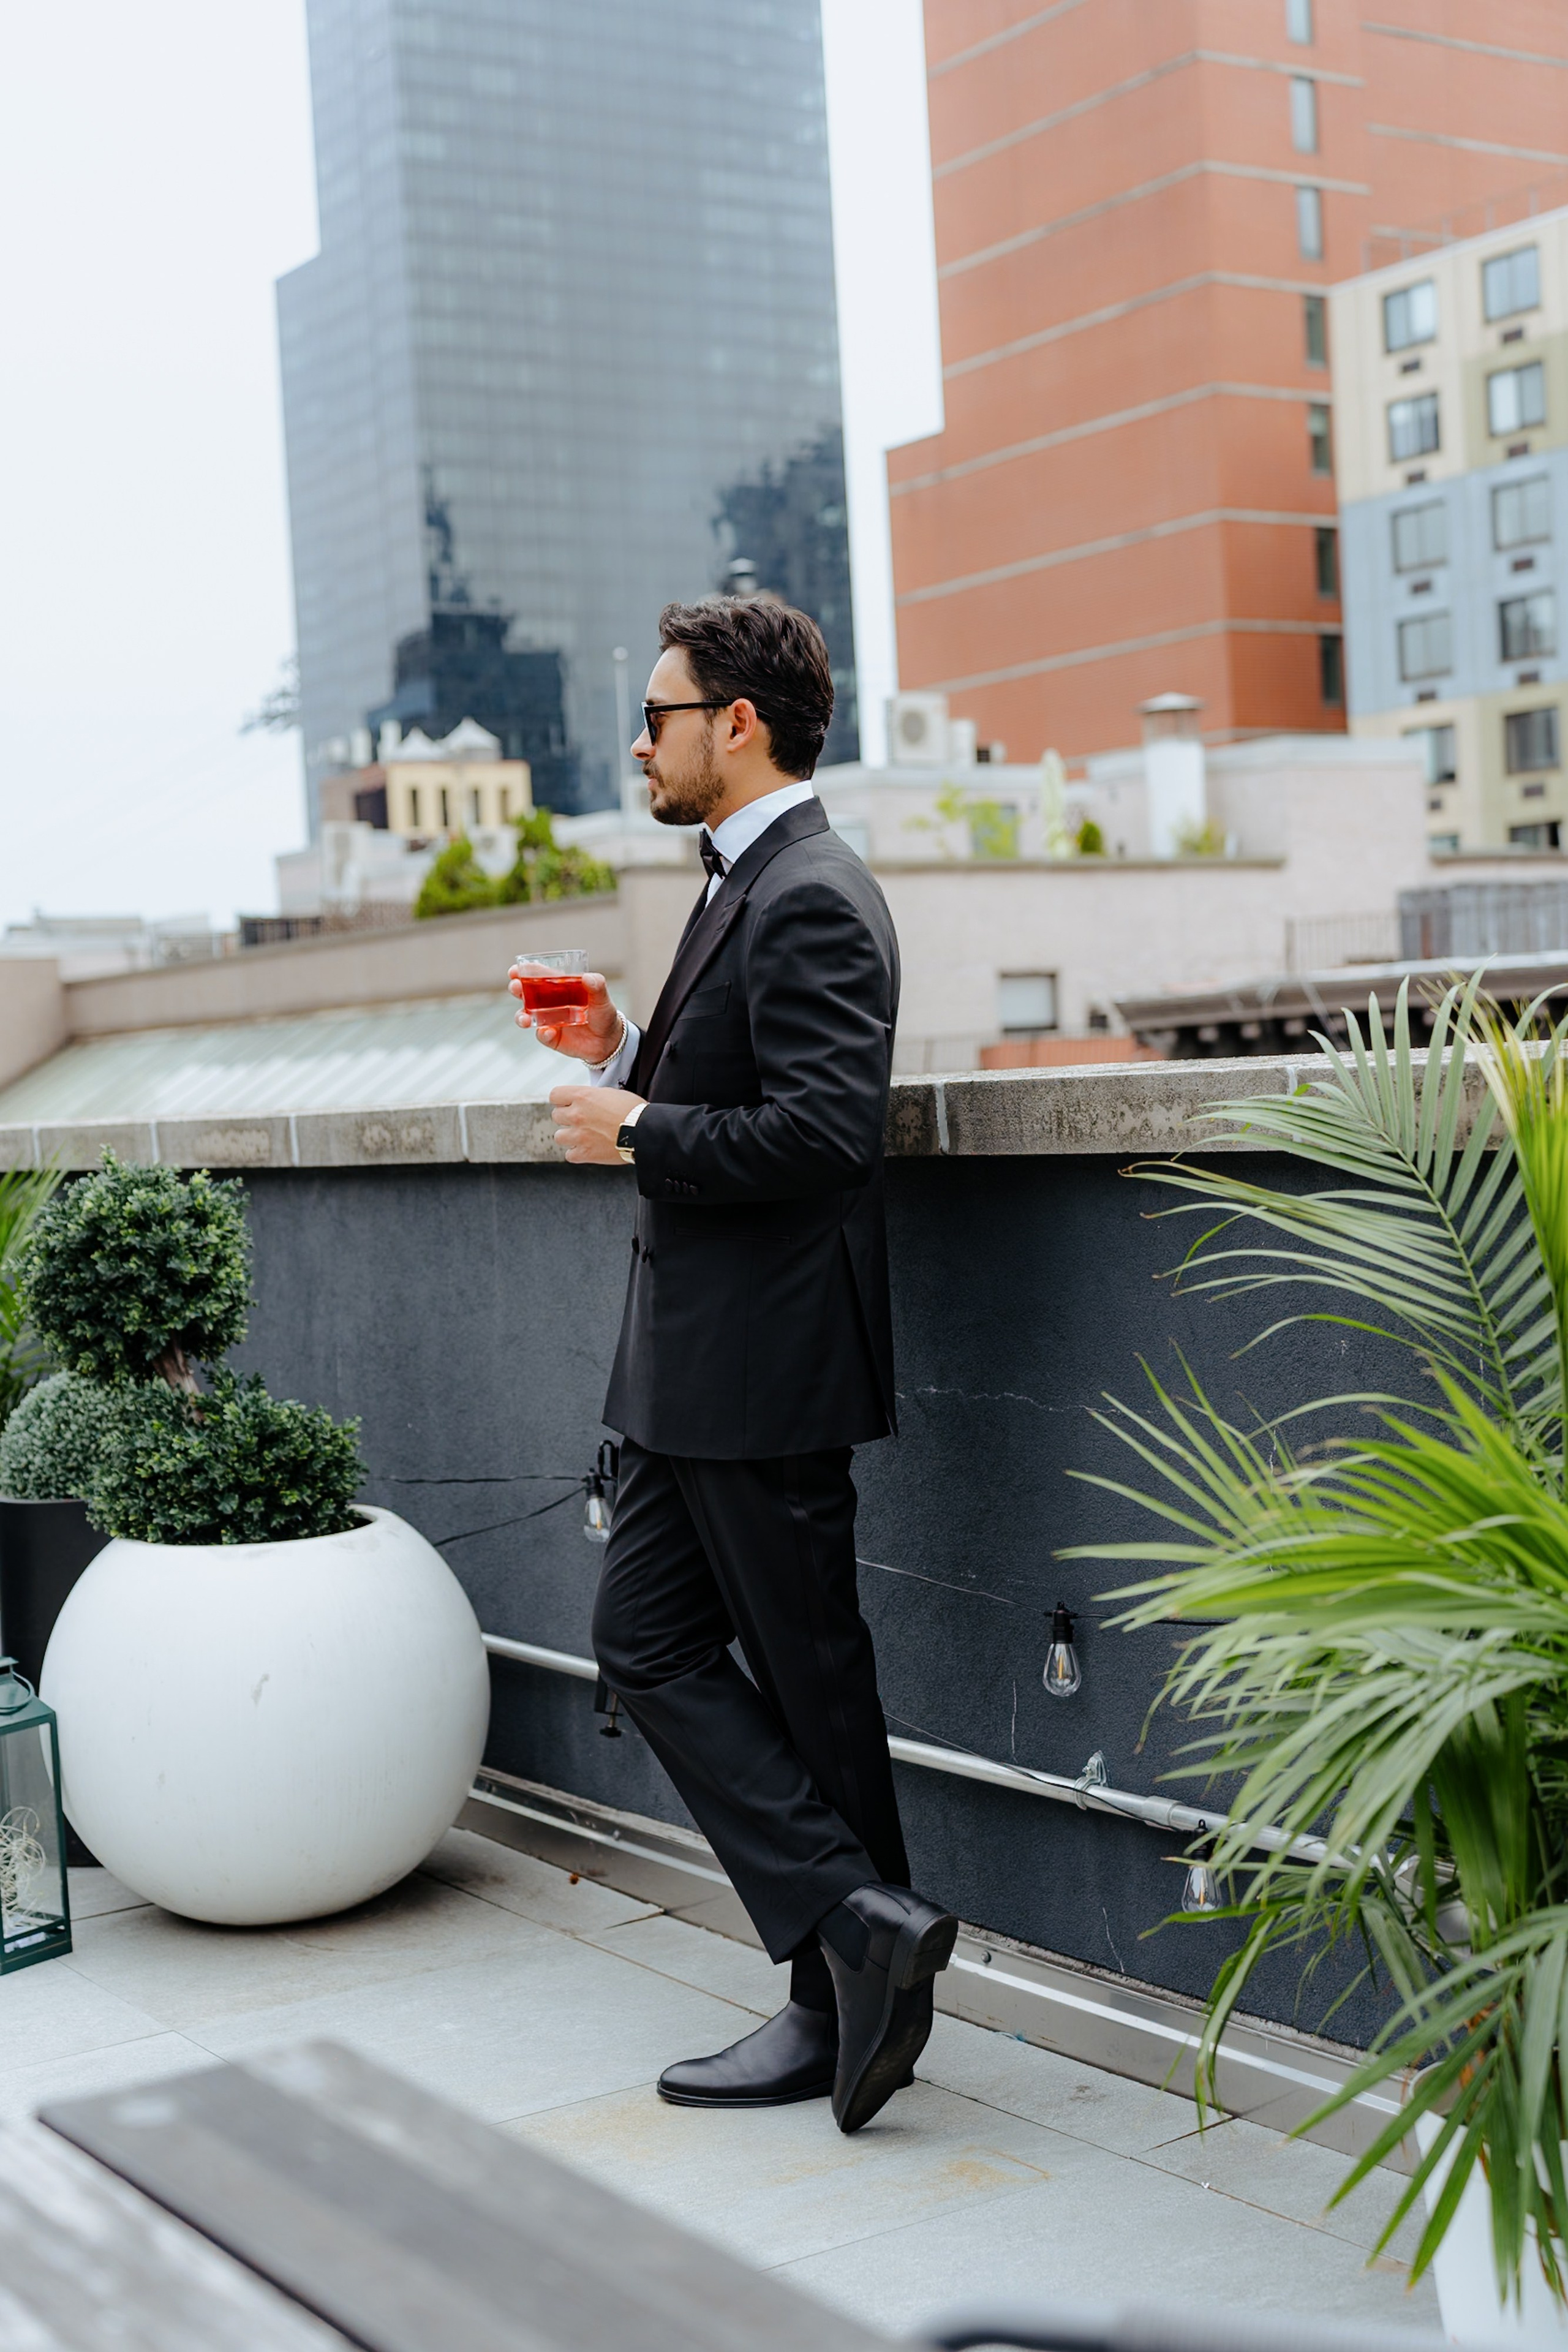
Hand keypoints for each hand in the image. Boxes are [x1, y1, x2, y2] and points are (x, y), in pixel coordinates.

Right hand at [509, 963, 624, 1062]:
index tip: (515, 970)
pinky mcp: (551, 1037)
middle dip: (516, 989)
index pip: (537, 976)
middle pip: (525, 993)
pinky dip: (543, 1034)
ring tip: (525, 1019)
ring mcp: (547, 1020)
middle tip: (516, 987)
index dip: (524, 972)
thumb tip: (587, 977)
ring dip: (521, 1016)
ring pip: (526, 1016)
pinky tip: (549, 1032)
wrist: (608, 1040)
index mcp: (558, 987)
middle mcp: (548, 1002)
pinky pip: (542, 1035)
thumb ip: (597, 986)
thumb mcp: (602, 997)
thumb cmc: (603, 1013)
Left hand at [550, 1085, 642, 1165]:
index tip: (568, 1104)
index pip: (554, 1095)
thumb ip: (592, 1096)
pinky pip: (569, 1155)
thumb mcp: (611, 1093)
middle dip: (567, 1118)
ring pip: (559, 1137)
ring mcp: (579, 1135)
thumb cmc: (633, 1111)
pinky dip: (577, 1154)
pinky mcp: (585, 1153)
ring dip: (569, 1137)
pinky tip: (587, 1149)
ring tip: (582, 1136)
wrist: (645, 1131)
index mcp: (582, 1096)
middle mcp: (576, 1115)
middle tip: (581, 1121)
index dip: (561, 1100)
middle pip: (556, 1116)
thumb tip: (585, 1100)